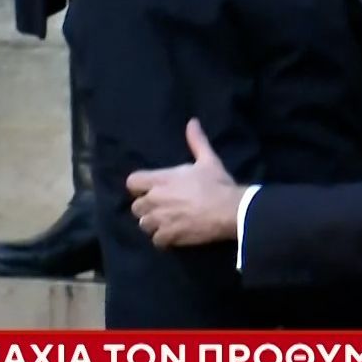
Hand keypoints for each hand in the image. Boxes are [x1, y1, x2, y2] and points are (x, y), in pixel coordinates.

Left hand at [128, 120, 243, 249]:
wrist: (230, 210)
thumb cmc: (217, 184)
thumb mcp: (208, 159)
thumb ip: (196, 141)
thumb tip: (192, 121)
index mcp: (161, 179)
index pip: (132, 182)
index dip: (140, 186)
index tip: (151, 188)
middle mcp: (155, 199)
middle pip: (136, 207)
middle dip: (146, 207)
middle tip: (161, 207)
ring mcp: (161, 219)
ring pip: (144, 224)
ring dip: (153, 224)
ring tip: (165, 222)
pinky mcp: (169, 236)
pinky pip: (156, 240)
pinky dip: (163, 239)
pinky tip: (173, 235)